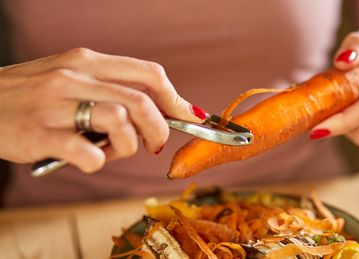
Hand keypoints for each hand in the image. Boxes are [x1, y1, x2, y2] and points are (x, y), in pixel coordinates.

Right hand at [0, 48, 207, 172]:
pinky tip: (85, 159)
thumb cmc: (32, 95)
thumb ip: (111, 89)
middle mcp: (75, 76)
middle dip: (159, 130)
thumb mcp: (72, 77)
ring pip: (120, 123)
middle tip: (153, 145)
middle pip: (142, 102)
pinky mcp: (38, 134)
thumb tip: (159, 111)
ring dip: (126, 147)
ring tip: (109, 151)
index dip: (176, 99)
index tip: (190, 117)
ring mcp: (56, 104)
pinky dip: (96, 162)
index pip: (149, 74)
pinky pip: (87, 153)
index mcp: (87, 60)